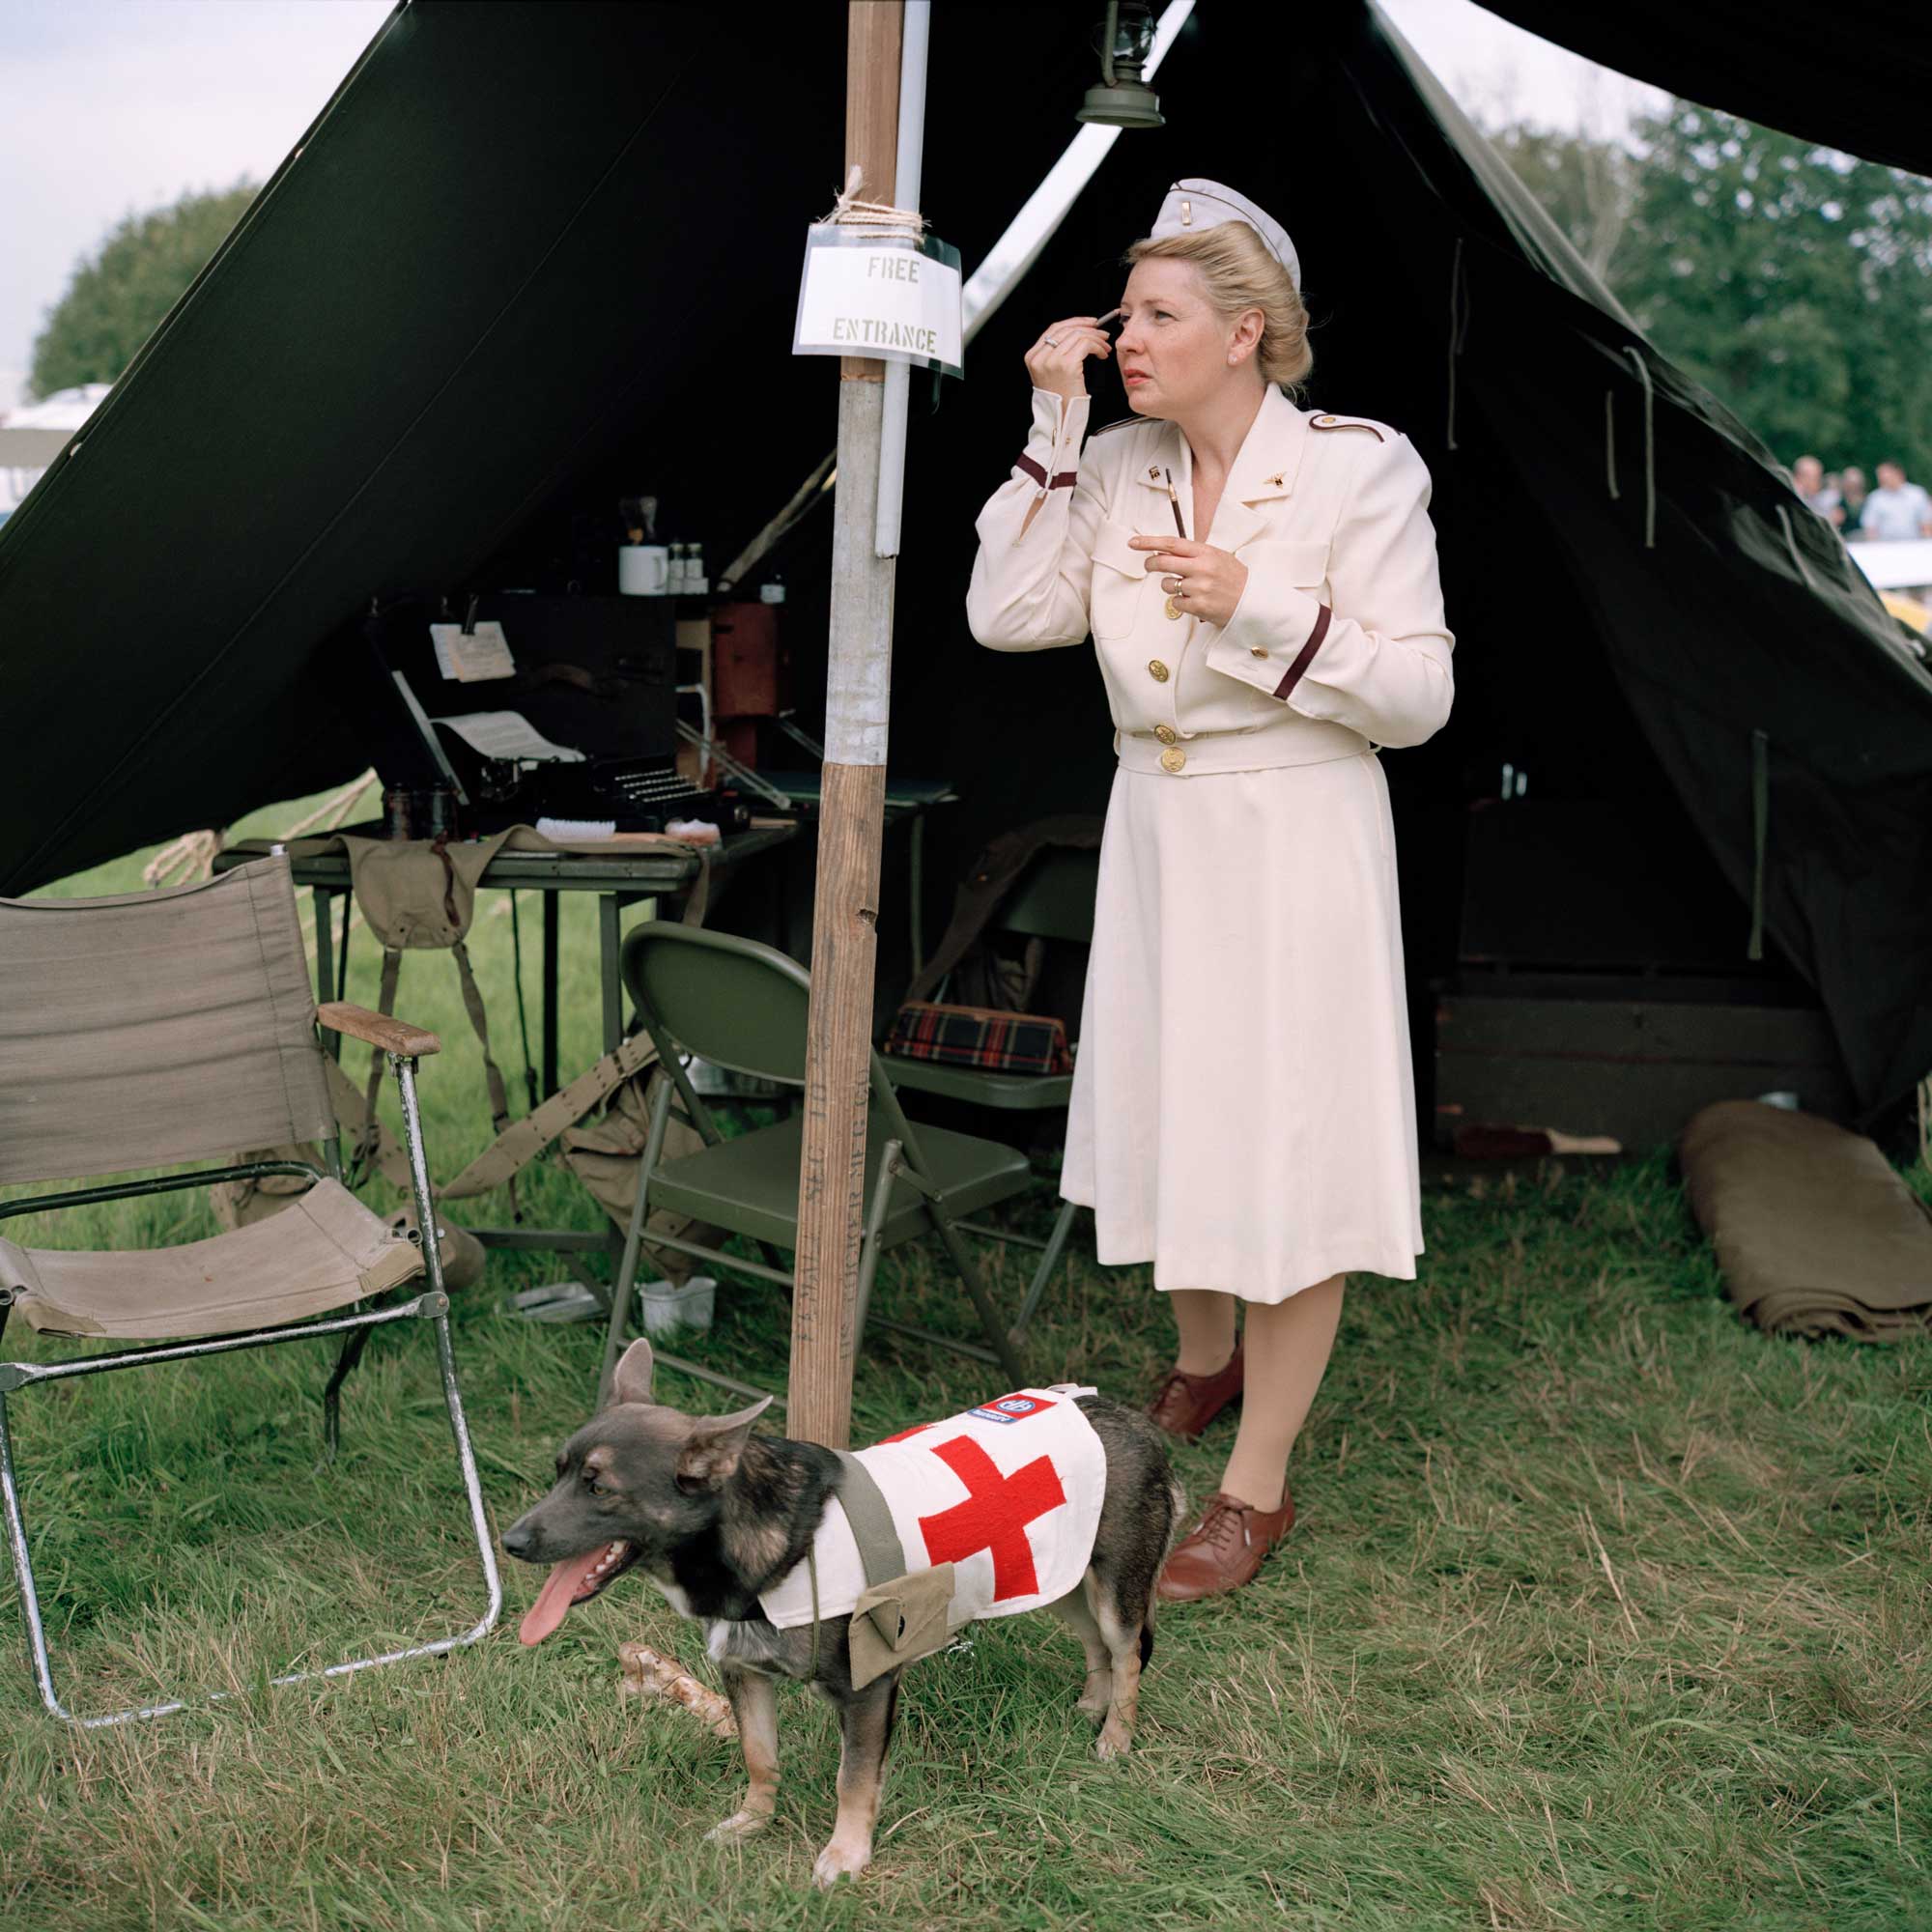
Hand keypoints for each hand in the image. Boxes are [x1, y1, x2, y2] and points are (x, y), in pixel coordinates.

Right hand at [1024, 316, 1110, 404]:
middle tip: (1102, 333)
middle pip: (1067, 329)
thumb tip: (1078, 333)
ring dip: (1096, 338)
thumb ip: (1056, 353)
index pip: (1054, 329)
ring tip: (1105, 346)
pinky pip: (1086, 344)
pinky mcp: (1067, 365)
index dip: (1075, 322)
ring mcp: (1052, 360)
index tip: (1089, 323)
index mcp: (1033, 356)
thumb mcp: (1051, 373)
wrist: (1061, 419)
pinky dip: (1098, 346)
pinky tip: (1102, 354)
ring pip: (1078, 335)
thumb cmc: (1060, 400)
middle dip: (1088, 327)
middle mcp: (1040, 356)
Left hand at [1128, 536, 1248, 627]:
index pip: (1172, 544)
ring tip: (1186, 587)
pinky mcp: (1198, 606)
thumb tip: (1163, 552)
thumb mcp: (1216, 557)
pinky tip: (1193, 600)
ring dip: (1170, 586)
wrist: (1252, 600)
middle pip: (1163, 562)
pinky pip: (1175, 602)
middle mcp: (1202, 568)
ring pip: (1167, 585)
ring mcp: (1199, 588)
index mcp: (1206, 553)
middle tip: (1148, 565)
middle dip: (1150, 564)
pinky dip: (1179, 602)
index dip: (1149, 542)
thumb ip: (1192, 554)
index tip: (1134, 542)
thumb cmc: (1233, 578)